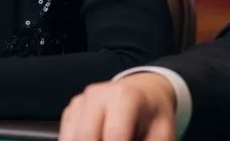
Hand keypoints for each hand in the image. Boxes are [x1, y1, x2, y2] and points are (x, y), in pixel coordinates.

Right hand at [59, 73, 176, 140]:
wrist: (144, 93)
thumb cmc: (153, 115)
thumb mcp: (162, 134)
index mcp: (124, 97)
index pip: (114, 135)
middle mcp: (98, 95)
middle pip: (86, 135)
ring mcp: (81, 101)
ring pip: (71, 137)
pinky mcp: (71, 109)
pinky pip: (67, 135)